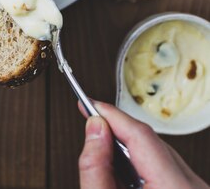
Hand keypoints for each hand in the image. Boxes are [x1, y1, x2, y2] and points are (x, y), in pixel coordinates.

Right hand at [79, 101, 208, 188]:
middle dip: (117, 133)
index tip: (88, 103)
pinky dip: (142, 165)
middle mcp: (193, 186)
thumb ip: (96, 166)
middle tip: (90, 128)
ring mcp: (196, 188)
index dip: (111, 114)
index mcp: (174, 188)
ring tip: (104, 157)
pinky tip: (125, 175)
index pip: (140, 134)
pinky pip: (166, 167)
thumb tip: (94, 126)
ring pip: (157, 153)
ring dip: (129, 150)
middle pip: (149, 142)